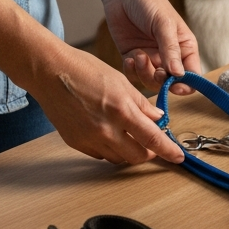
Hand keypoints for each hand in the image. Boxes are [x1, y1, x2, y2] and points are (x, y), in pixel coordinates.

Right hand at [30, 43, 183, 163]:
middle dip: (149, 153)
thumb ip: (141, 104)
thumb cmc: (84, 70)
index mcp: (121, 110)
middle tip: (152, 144)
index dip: (168, 151)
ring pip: (118, 158)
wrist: (50, 72)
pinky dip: (110, 148)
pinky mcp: (75, 143)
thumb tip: (158, 119)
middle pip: (137, 156)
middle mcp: (105, 129)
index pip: (152, 139)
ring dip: (129, 151)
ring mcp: (89, 139)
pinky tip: (109, 133)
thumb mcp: (121, 81)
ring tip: (129, 135)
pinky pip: (100, 154)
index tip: (179, 157)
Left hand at [103, 0, 200, 93]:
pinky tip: (129, 57)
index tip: (176, 85)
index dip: (186, 84)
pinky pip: (134, 76)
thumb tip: (179, 74)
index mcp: (185, 48)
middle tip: (155, 70)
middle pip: (170, 83)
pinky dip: (131, 71)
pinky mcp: (133, 58)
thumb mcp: (164, 24)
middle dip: (162, 81)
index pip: (191, 74)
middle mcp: (170, 56)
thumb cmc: (149, 2)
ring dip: (144, 74)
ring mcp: (151, 58)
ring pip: (151, 82)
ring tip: (138, 56)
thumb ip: (171, 50)